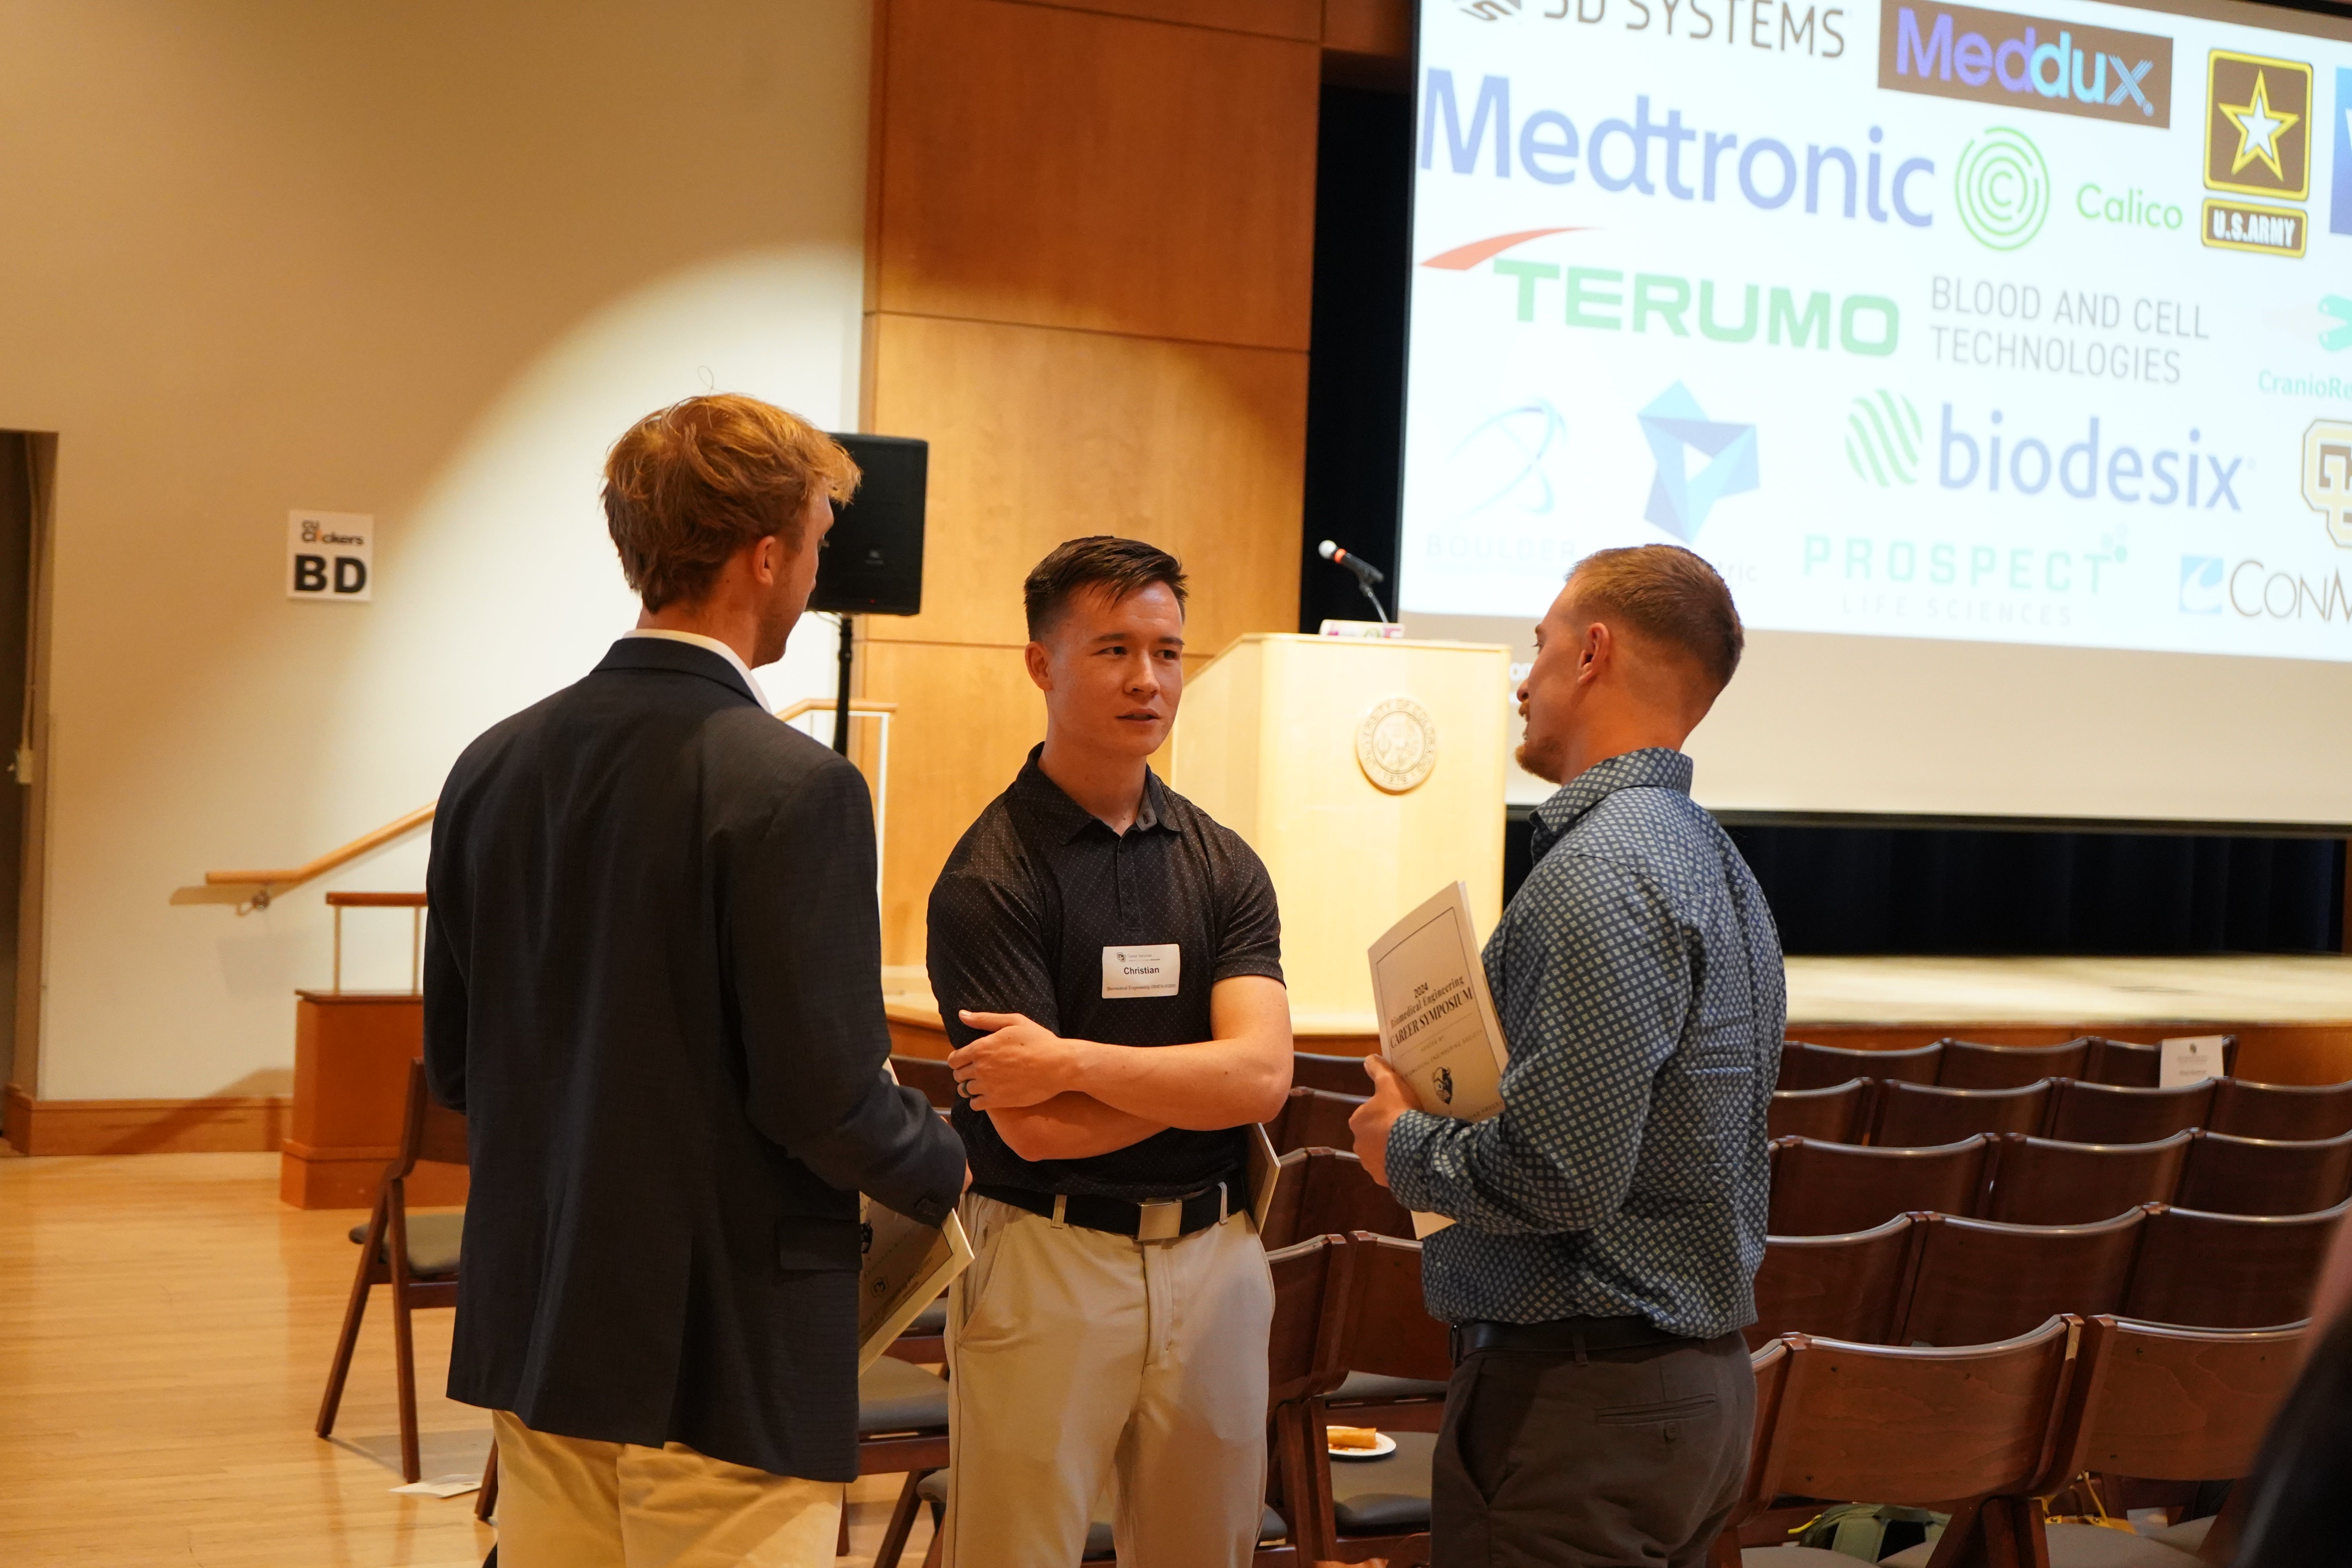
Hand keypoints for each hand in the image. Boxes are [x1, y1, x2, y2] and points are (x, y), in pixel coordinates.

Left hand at [949, 1011, 1085, 1110]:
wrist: (1059, 1065)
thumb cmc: (1039, 1041)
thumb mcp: (1013, 1022)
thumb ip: (984, 1019)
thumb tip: (961, 1015)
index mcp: (981, 1047)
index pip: (954, 1059)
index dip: (959, 1059)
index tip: (968, 1060)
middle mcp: (980, 1068)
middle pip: (958, 1075)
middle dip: (965, 1073)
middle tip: (979, 1071)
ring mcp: (988, 1086)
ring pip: (966, 1090)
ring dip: (972, 1087)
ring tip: (985, 1083)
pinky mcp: (998, 1101)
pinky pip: (976, 1105)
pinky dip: (978, 1101)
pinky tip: (989, 1095)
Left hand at [1349, 1055, 1416, 1188]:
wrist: (1413, 1148)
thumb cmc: (1399, 1113)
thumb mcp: (1390, 1084)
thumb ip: (1378, 1070)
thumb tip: (1369, 1058)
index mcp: (1357, 1121)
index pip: (1368, 1115)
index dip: (1384, 1113)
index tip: (1399, 1112)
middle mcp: (1358, 1145)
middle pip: (1373, 1136)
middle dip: (1386, 1134)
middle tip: (1407, 1128)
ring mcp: (1370, 1164)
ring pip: (1381, 1155)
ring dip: (1392, 1151)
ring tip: (1412, 1145)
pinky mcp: (1383, 1179)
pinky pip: (1391, 1171)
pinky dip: (1399, 1167)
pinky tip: (1412, 1160)